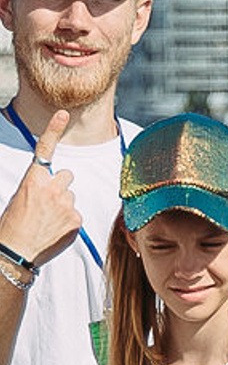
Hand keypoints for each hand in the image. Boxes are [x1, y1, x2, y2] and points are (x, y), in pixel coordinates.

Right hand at [0, 111, 81, 267]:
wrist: (16, 250)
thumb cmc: (14, 224)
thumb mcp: (19, 198)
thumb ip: (39, 187)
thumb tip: (54, 186)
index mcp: (33, 180)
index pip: (45, 150)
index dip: (54, 129)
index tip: (63, 114)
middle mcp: (52, 188)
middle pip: (67, 176)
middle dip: (60, 186)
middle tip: (47, 202)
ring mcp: (67, 204)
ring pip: (72, 196)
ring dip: (64, 204)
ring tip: (47, 220)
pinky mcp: (76, 219)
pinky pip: (76, 214)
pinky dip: (68, 221)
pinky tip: (54, 230)